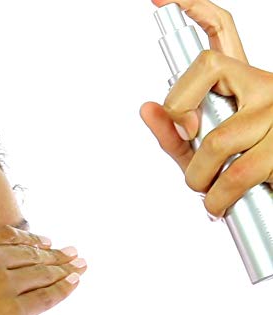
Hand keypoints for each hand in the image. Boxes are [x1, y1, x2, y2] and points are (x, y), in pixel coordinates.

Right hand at [0, 175, 86, 314]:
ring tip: (79, 263)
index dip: (22, 237)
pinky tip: (76, 283)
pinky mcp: (15, 312)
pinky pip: (48, 296)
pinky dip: (64, 288)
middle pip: (26, 251)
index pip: (1, 235)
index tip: (37, 240)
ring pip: (41, 270)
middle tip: (67, 251)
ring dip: (63, 266)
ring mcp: (3, 284)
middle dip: (49, 251)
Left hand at [140, 0, 272, 218]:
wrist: (272, 194)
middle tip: (190, 145)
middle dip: (181, 113)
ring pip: (217, 137)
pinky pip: (236, 172)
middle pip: (206, 67)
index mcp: (239, 82)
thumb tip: (146, 107)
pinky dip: (216, 197)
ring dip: (198, 177)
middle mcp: (260, 84)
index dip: (196, 7)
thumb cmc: (235, 170)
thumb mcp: (197, 151)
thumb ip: (172, 132)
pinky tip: (217, 203)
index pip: (222, 32)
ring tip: (204, 189)